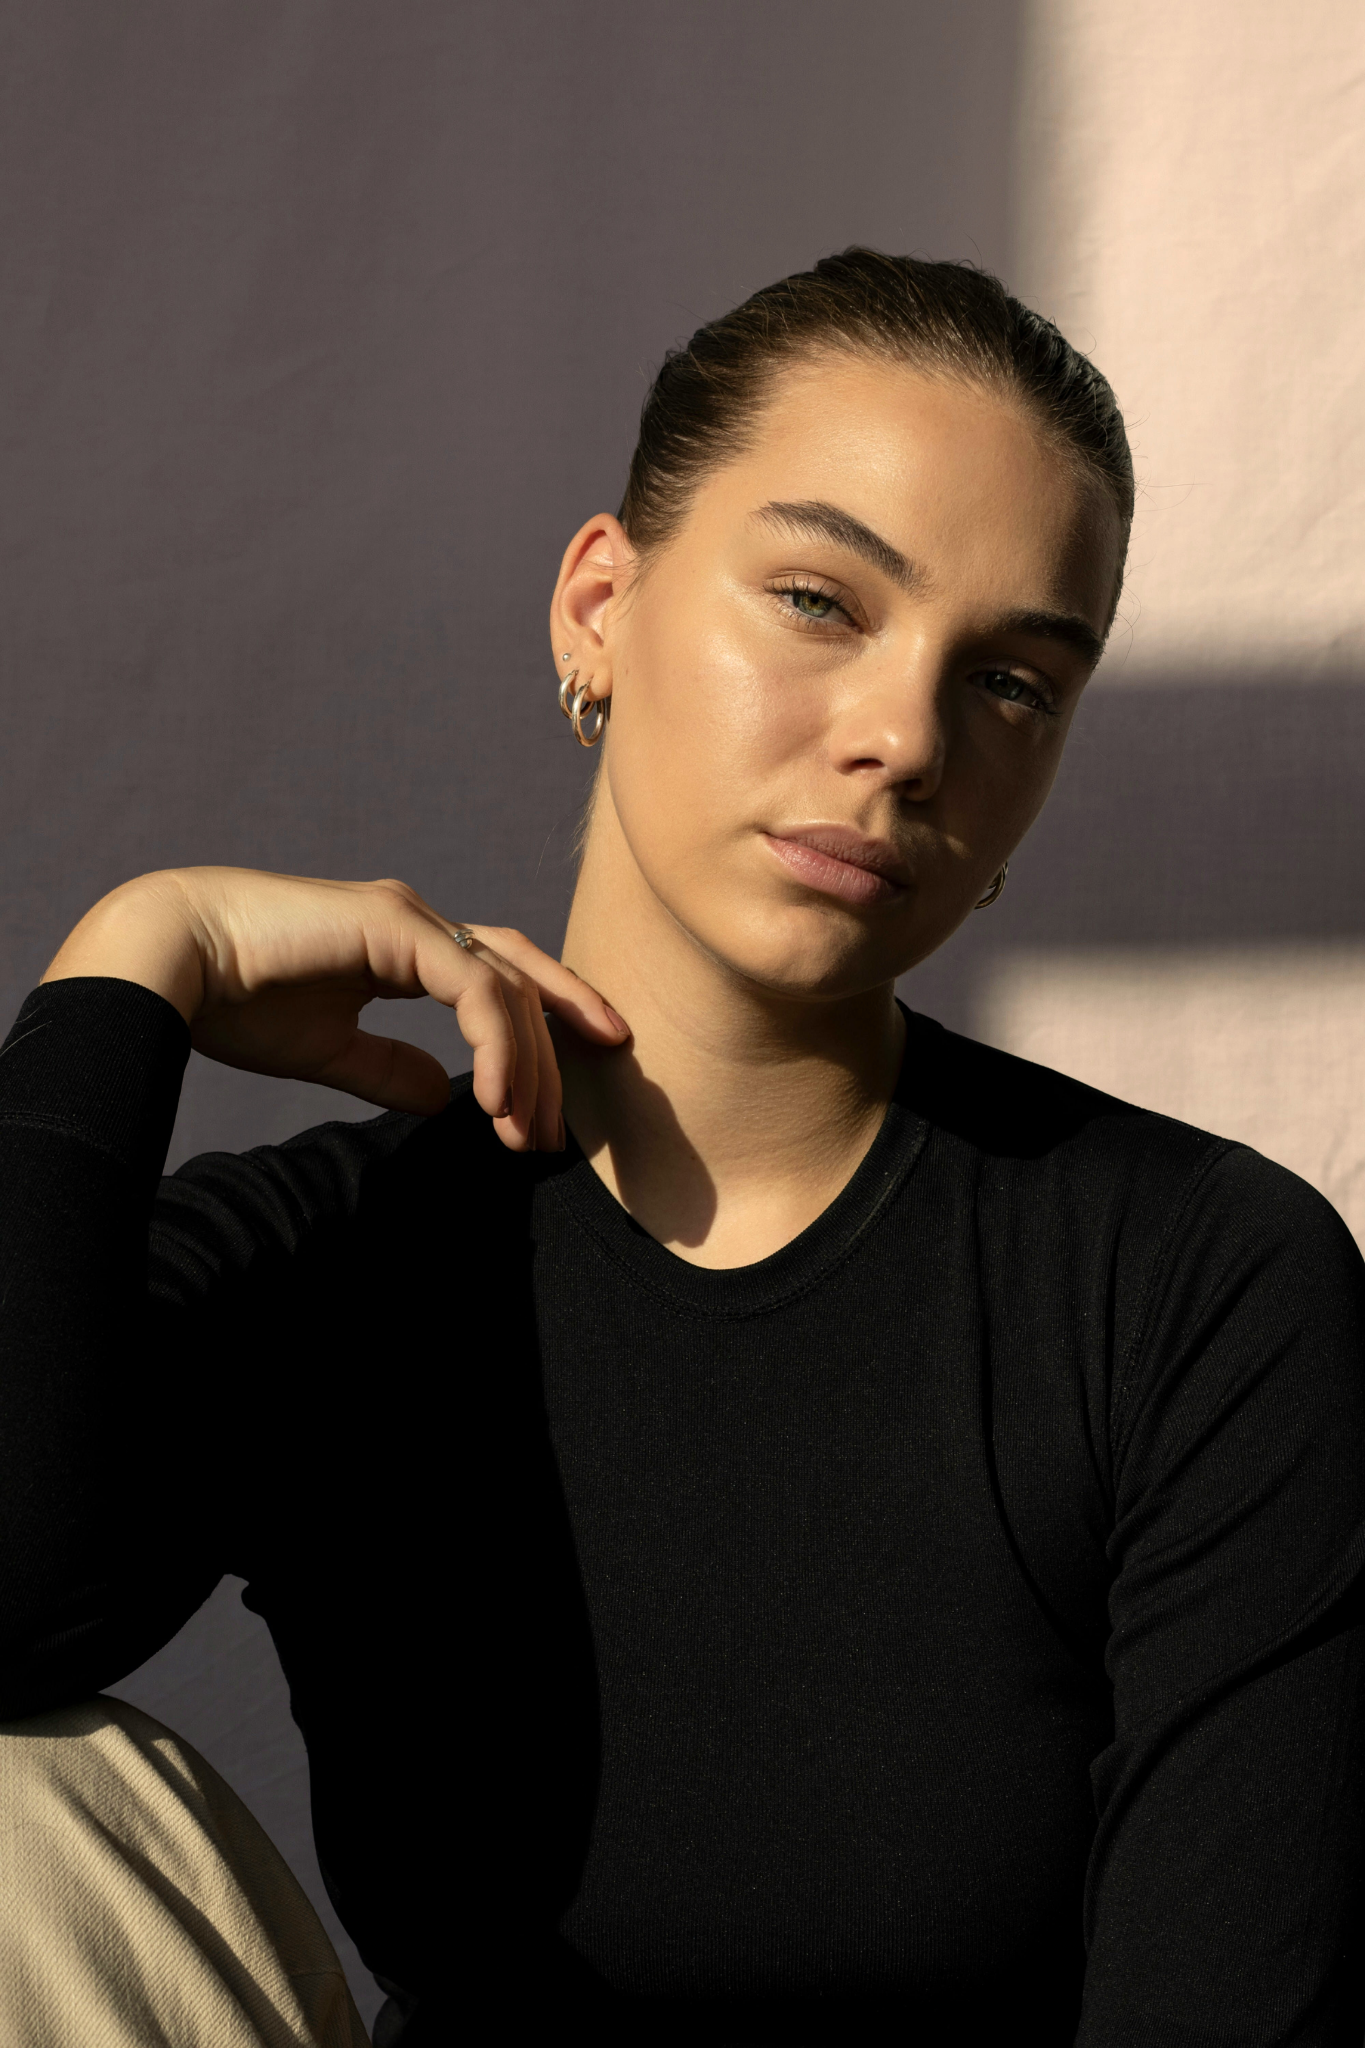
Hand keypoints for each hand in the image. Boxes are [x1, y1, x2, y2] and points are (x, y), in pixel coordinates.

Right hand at [41, 867, 627, 1149]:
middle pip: (520, 983)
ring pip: (505, 988)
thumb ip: (388, 1069)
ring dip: (525, 1067)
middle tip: (554, 1136)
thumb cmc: (233, 1000)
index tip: (575, 1083)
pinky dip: (495, 1045)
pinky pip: (471, 988)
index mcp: (405, 946)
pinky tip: (496, 1101)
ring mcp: (409, 918)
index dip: (550, 1022)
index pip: (503, 978)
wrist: (169, 962)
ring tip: (523, 1134)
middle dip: (550, 1060)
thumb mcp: (329, 1050)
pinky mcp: (393, 925)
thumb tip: (443, 1098)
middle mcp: (417, 923)